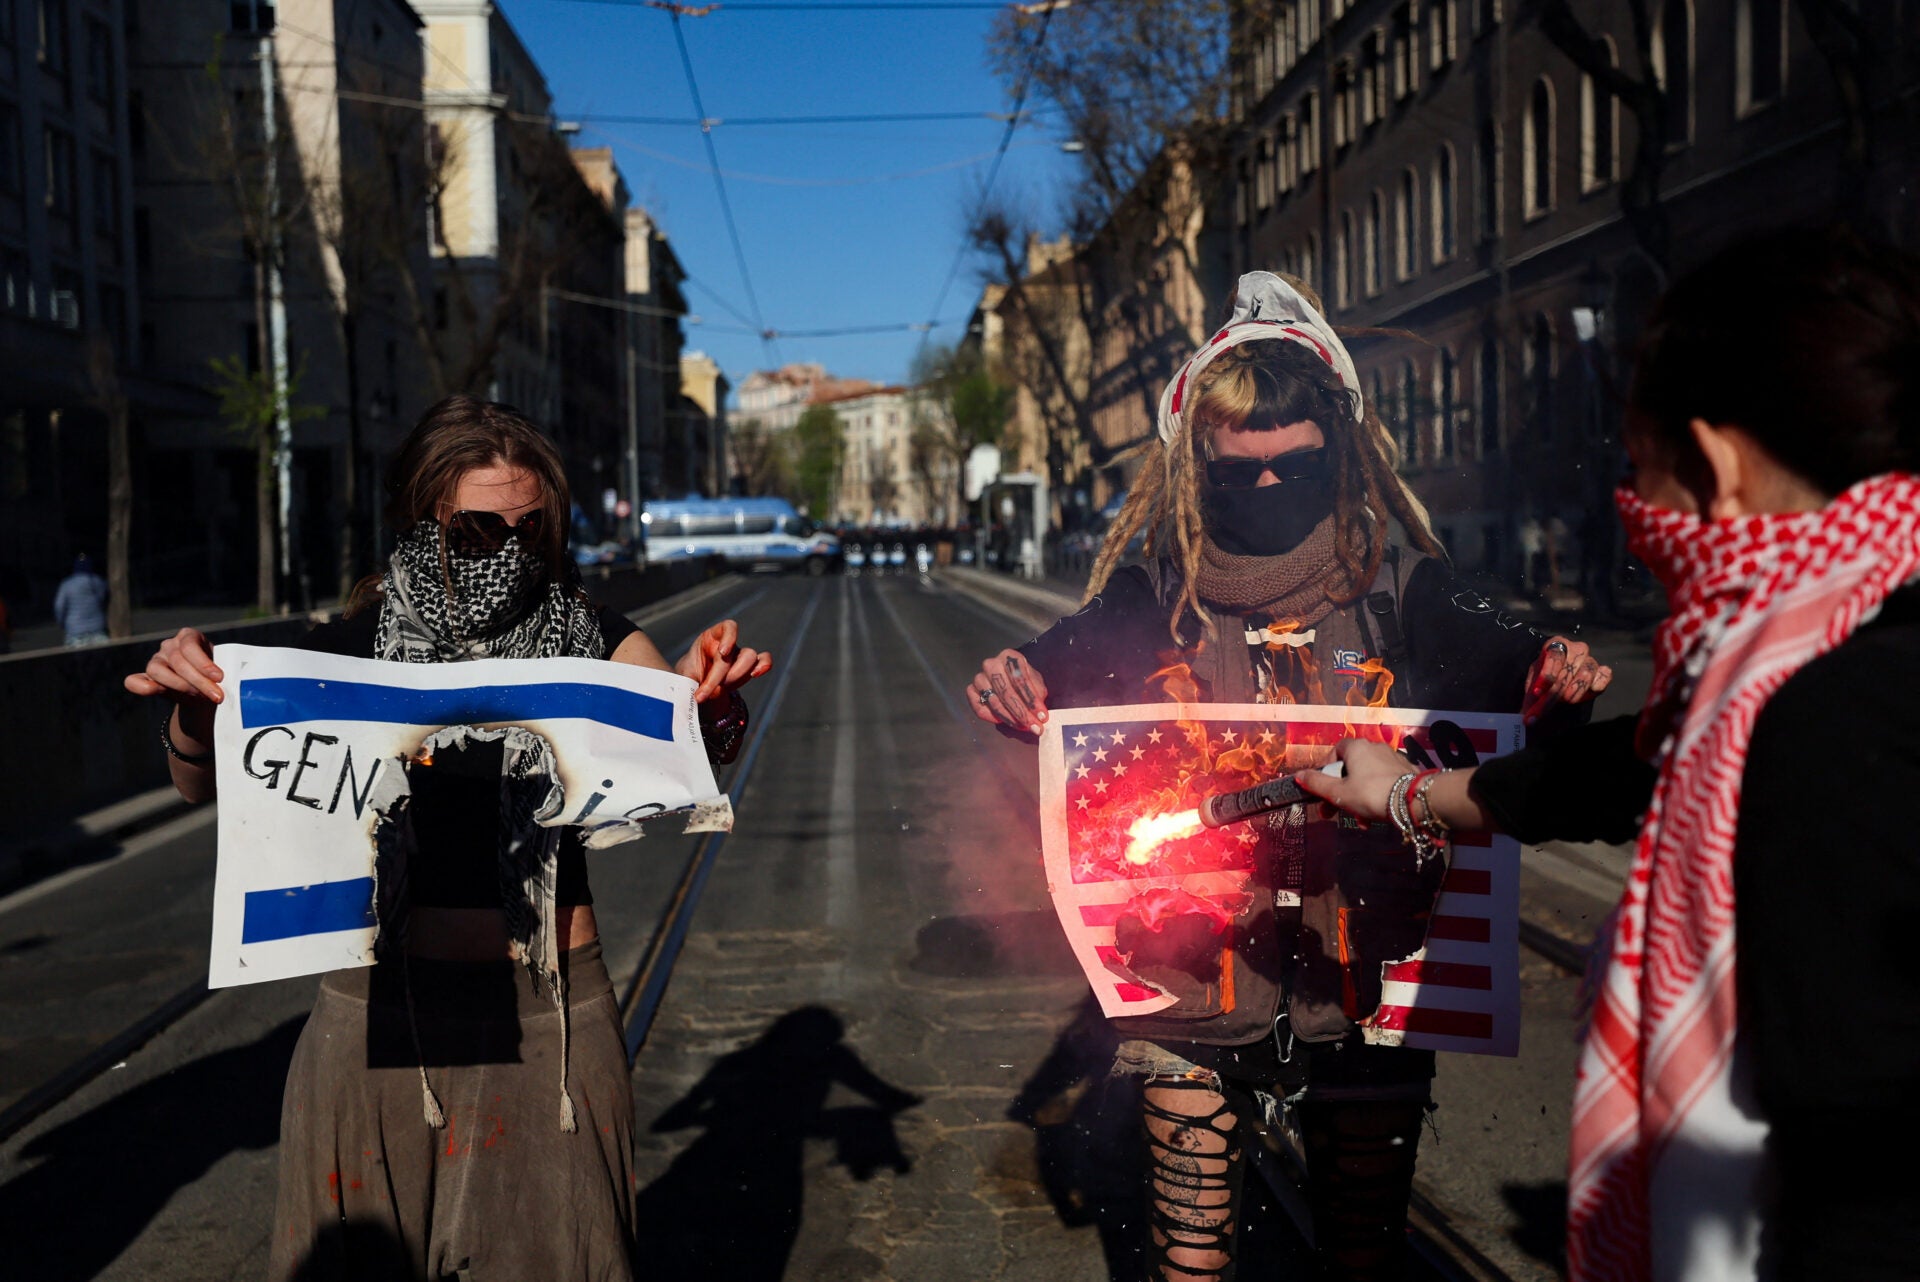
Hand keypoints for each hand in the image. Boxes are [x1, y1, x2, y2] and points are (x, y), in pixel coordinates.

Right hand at [124, 627, 222, 740]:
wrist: (205, 693)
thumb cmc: (215, 677)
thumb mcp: (221, 670)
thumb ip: (220, 673)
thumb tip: (228, 681)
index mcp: (189, 636)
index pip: (190, 646)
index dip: (204, 663)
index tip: (219, 678)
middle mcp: (170, 646)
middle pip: (178, 661)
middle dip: (199, 681)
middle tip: (217, 695)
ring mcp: (156, 661)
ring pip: (158, 670)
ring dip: (179, 685)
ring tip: (198, 696)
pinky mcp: (146, 677)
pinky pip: (134, 681)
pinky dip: (141, 686)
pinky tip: (152, 690)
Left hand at [676, 619, 771, 702]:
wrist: (694, 685)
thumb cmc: (688, 676)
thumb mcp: (684, 675)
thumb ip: (692, 681)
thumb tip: (708, 691)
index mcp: (711, 637)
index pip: (728, 627)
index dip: (729, 638)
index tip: (723, 653)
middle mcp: (728, 644)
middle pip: (737, 652)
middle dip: (724, 674)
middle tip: (707, 691)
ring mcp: (739, 656)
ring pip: (751, 660)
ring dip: (737, 677)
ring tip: (719, 690)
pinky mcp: (747, 669)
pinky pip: (763, 662)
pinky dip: (763, 667)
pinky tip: (755, 675)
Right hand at [967, 648, 1049, 734]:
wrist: (1006, 677)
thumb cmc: (1022, 678)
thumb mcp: (1035, 680)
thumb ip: (1038, 691)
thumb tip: (1038, 710)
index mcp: (1008, 657)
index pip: (1020, 680)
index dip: (1032, 700)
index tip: (1042, 716)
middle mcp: (991, 665)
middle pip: (1006, 692)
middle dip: (1022, 713)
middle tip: (1035, 727)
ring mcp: (979, 678)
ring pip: (995, 702)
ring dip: (1011, 719)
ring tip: (1023, 727)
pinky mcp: (971, 691)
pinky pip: (979, 708)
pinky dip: (992, 717)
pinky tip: (1003, 721)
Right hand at [1293, 738, 1412, 823]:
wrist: (1413, 801)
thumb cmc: (1370, 794)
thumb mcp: (1338, 793)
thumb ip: (1316, 783)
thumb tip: (1298, 775)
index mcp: (1356, 747)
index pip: (1336, 750)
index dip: (1327, 768)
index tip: (1324, 787)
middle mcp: (1375, 747)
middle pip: (1351, 768)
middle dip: (1342, 792)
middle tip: (1336, 812)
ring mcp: (1393, 758)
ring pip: (1368, 778)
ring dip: (1359, 799)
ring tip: (1361, 821)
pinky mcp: (1406, 771)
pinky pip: (1384, 782)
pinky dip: (1377, 796)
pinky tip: (1377, 816)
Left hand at [1522, 635, 1613, 724]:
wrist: (1556, 686)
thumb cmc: (1542, 682)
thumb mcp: (1533, 685)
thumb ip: (1532, 695)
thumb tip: (1528, 715)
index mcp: (1556, 645)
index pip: (1555, 655)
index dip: (1547, 674)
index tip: (1538, 692)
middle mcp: (1575, 649)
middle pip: (1569, 669)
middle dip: (1555, 692)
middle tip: (1544, 708)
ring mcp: (1590, 660)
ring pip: (1586, 674)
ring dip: (1574, 691)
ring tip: (1566, 701)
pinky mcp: (1602, 672)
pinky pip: (1605, 676)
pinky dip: (1596, 686)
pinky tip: (1587, 693)